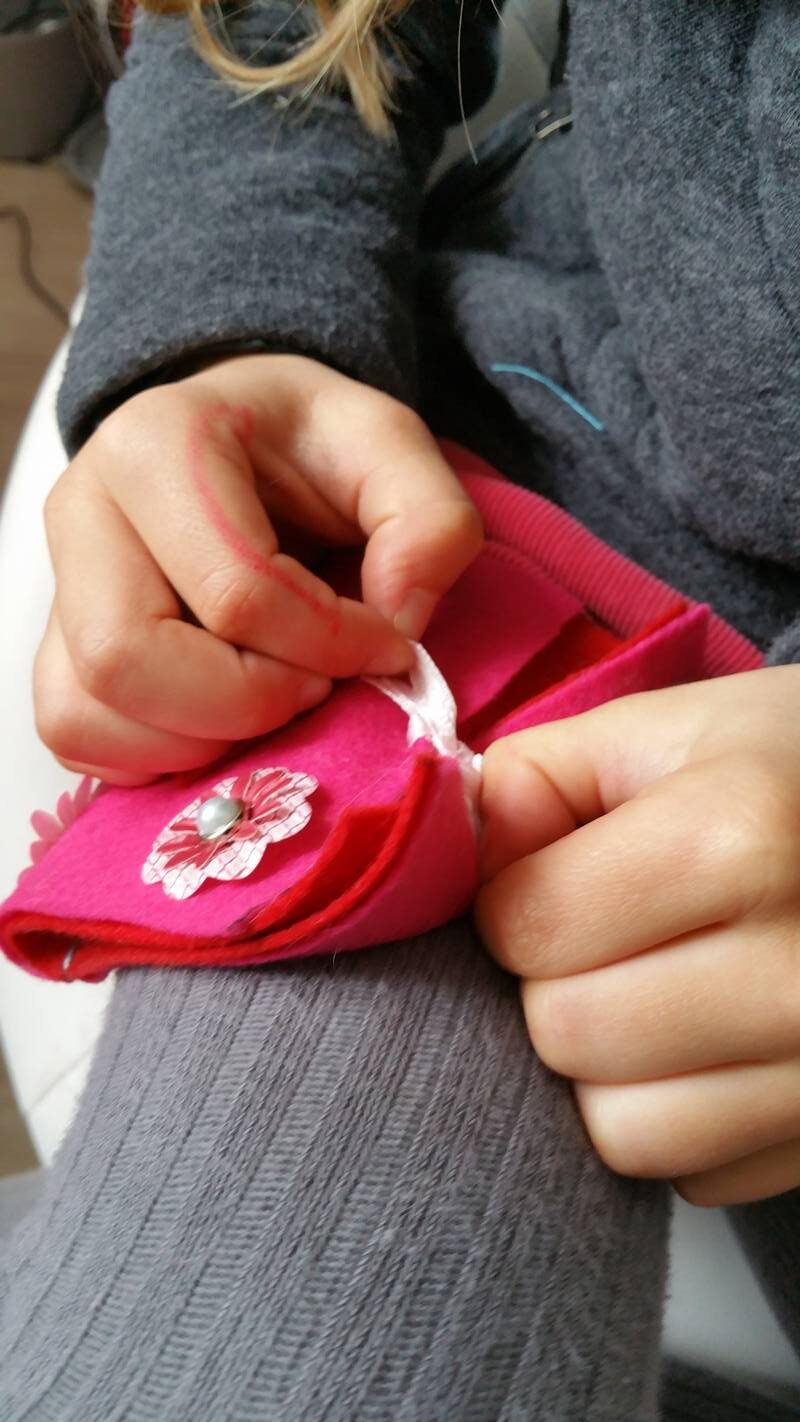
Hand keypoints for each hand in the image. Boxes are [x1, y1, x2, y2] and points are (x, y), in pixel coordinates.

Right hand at [36, 354, 481, 783]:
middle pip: (130, 658)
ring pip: (89, 709)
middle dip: (248, 702)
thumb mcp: (390, 446)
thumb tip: (401, 622)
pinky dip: (155, 756)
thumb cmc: (308, 446)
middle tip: (317, 686)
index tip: (386, 645)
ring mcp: (61, 585)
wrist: (244, 441)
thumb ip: (430, 520)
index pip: (234, 591)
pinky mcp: (56, 647)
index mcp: (159, 445)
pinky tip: (223, 724)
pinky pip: (77, 734)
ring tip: (274, 702)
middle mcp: (83, 512)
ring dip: (200, 739)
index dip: (327, 642)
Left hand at [476, 667, 799, 1205]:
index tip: (558, 877)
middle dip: (558, 984)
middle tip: (613, 937)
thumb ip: (538, 778)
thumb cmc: (791, 772)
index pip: (528, 929)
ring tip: (658, 993)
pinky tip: (716, 1044)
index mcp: (740, 839)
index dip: (514, 903)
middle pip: (566, 1035)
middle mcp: (795, 972)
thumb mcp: (669, 728)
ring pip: (623, 1134)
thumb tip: (456, 861)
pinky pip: (698, 1178)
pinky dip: (683, 1121)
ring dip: (611, 1069)